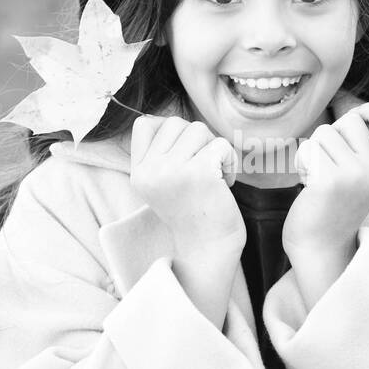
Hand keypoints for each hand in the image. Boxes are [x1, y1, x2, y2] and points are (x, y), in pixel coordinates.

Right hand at [130, 115, 244, 255]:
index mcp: (138, 172)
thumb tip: (168, 121)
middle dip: (196, 141)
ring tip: (215, 176)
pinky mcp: (199, 173)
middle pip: (176, 123)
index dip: (168, 131)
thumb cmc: (193, 211)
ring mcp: (173, 171)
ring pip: (198, 129)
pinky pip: (220, 144)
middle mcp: (150, 171)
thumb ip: (160, 152)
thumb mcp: (162, 182)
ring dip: (214, 148)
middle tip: (204, 169)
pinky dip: (230, 160)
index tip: (184, 155)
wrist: (209, 248)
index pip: (144, 124)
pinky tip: (225, 182)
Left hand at [283, 102, 368, 256]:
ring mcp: (354, 175)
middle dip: (333, 134)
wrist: (319, 247)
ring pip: (325, 132)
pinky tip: (308, 184)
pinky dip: (302, 162)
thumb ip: (365, 147)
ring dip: (314, 150)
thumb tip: (358, 112)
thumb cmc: (333, 205)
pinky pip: (308, 148)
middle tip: (329, 165)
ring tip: (318, 176)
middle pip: (351, 120)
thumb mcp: (362, 175)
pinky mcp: (328, 181)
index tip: (358, 121)